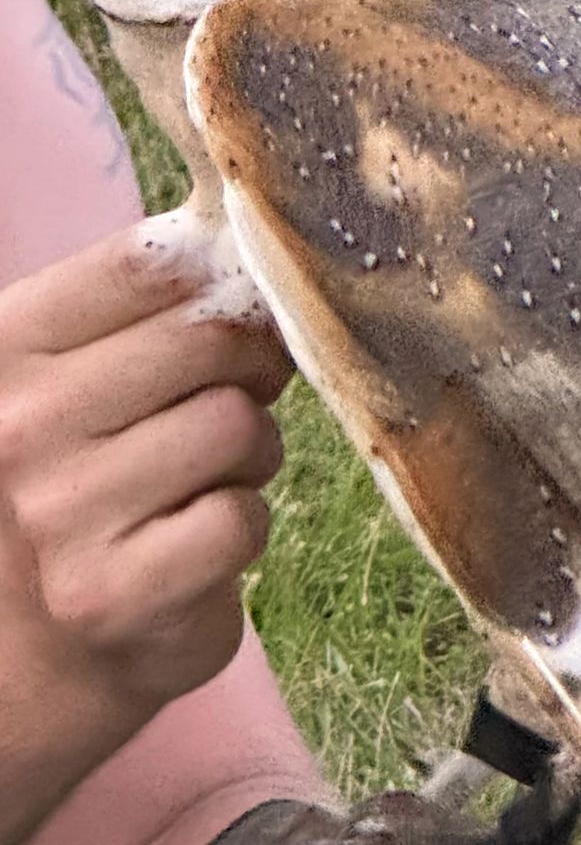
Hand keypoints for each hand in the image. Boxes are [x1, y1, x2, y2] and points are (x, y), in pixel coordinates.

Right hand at [0, 223, 291, 843]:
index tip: (233, 303)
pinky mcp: (115, 593)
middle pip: (210, 340)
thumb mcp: (76, 372)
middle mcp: (18, 424)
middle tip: (228, 399)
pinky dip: (243, 526)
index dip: (219, 275)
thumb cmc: (73, 477)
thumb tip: (247, 242)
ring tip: (207, 475)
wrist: (28, 646)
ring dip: (250, 450)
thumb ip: (145, 306)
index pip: (146, 261)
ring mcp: (60, 513)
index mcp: (7, 348)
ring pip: (238, 425)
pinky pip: (243, 518)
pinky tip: (196, 538)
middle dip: (247, 368)